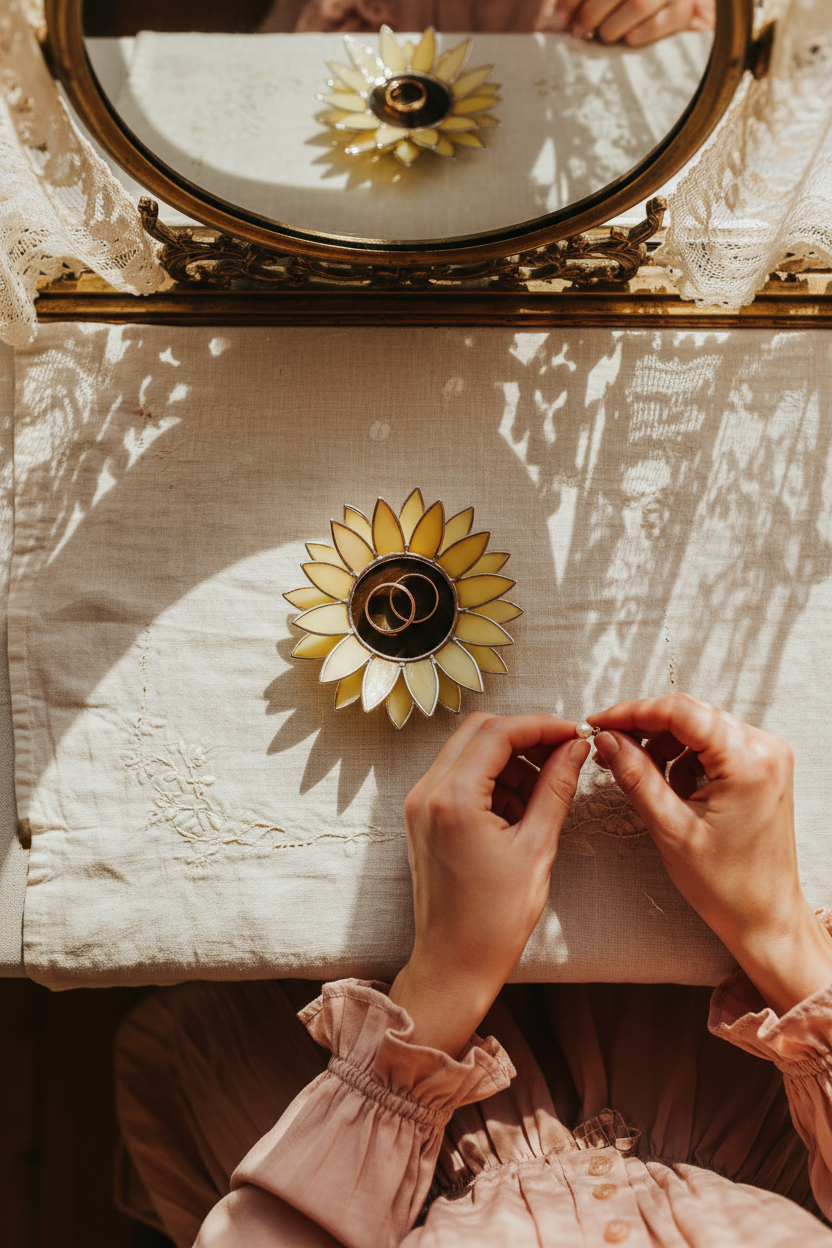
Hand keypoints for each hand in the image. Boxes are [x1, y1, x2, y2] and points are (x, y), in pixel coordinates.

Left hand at [389, 713, 589, 1055]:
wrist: (453, 964)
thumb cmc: (494, 920)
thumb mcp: (537, 848)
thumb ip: (556, 789)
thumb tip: (575, 749)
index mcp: (454, 799)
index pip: (498, 732)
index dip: (541, 726)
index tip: (574, 734)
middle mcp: (427, 793)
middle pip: (479, 732)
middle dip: (525, 736)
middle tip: (564, 754)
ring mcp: (420, 804)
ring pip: (468, 751)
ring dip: (509, 759)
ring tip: (546, 790)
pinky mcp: (423, 817)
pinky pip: (459, 776)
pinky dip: (492, 779)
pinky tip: (522, 808)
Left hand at [547, 0, 714, 44]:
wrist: (668, 7)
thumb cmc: (621, 3)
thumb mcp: (602, 0)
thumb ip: (577, 0)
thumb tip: (556, 12)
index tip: (559, 15)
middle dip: (591, 14)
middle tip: (579, 31)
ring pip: (637, 4)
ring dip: (611, 28)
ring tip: (604, 34)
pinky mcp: (682, 11)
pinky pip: (653, 26)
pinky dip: (633, 37)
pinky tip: (627, 37)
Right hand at [590, 693, 831, 1012]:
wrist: (764, 916)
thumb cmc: (729, 886)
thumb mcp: (671, 828)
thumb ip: (636, 776)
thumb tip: (608, 741)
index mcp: (748, 762)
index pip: (681, 712)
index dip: (633, 712)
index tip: (602, 722)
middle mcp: (764, 750)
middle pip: (690, 714)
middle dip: (644, 728)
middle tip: (608, 745)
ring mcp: (766, 757)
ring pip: (699, 727)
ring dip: (663, 743)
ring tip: (637, 772)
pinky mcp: (760, 767)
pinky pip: (713, 744)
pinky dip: (684, 757)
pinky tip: (668, 784)